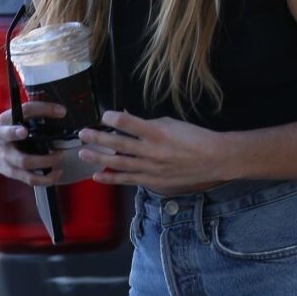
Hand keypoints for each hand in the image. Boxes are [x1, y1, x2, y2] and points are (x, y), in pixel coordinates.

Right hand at [0, 105, 82, 187]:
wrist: (0, 144)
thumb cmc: (15, 127)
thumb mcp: (22, 116)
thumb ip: (39, 112)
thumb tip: (61, 112)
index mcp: (5, 120)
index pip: (26, 111)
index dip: (42, 110)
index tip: (61, 112)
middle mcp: (1, 140)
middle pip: (22, 148)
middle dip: (42, 154)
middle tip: (60, 152)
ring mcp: (3, 158)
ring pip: (25, 164)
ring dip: (46, 163)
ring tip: (60, 158)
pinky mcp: (7, 170)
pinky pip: (28, 179)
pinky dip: (44, 178)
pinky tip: (55, 173)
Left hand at [77, 112, 228, 191]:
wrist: (214, 159)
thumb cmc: (194, 138)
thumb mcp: (172, 123)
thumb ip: (148, 123)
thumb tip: (127, 119)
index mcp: (157, 132)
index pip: (129, 122)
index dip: (113, 118)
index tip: (104, 115)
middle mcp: (151, 150)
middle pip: (118, 143)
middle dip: (98, 138)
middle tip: (82, 134)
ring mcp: (151, 167)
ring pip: (119, 162)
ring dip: (98, 158)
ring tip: (82, 153)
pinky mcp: (152, 180)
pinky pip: (128, 179)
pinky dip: (111, 178)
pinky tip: (97, 176)